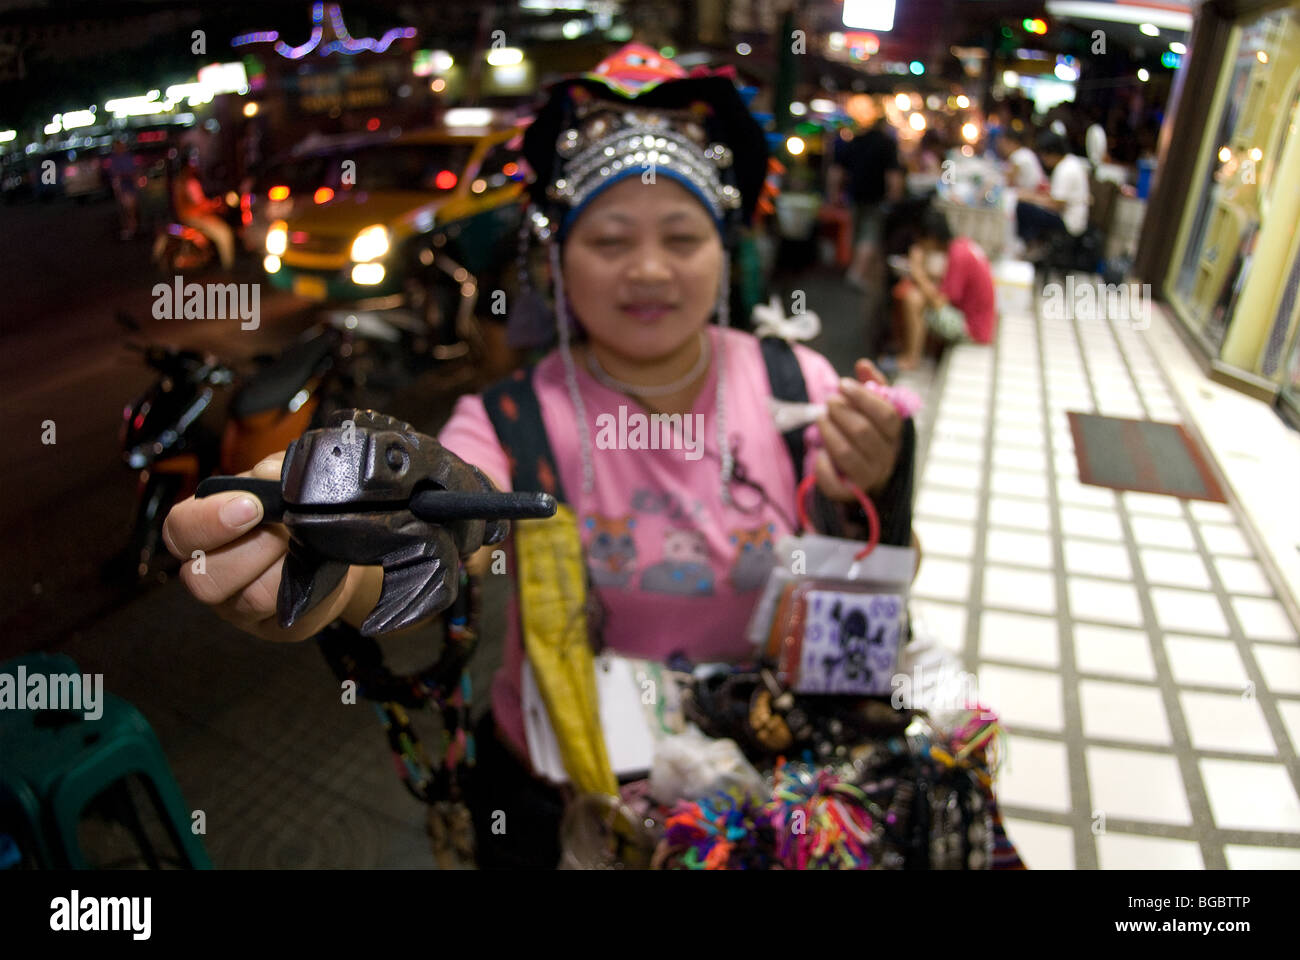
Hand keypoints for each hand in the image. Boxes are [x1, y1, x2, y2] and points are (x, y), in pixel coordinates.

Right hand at [162, 453, 366, 642]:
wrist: (333, 540)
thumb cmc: (293, 507)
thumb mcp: (281, 481)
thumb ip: (272, 471)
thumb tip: (269, 473)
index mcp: (199, 534)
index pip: (179, 531)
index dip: (209, 520)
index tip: (251, 506)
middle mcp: (210, 575)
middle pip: (205, 578)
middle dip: (254, 547)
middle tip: (287, 528)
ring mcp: (240, 609)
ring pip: (251, 598)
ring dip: (285, 566)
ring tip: (306, 542)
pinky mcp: (278, 628)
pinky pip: (289, 616)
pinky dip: (310, 587)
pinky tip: (319, 567)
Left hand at [815, 358, 902, 501]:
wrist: (866, 478)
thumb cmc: (869, 437)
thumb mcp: (874, 411)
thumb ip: (872, 387)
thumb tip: (863, 365)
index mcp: (895, 435)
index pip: (887, 415)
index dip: (864, 397)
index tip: (843, 384)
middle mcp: (886, 457)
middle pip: (863, 432)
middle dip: (841, 412)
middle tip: (829, 401)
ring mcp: (870, 477)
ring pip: (846, 453)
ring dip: (829, 432)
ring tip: (820, 417)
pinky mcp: (851, 493)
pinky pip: (834, 481)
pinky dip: (822, 466)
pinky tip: (819, 453)